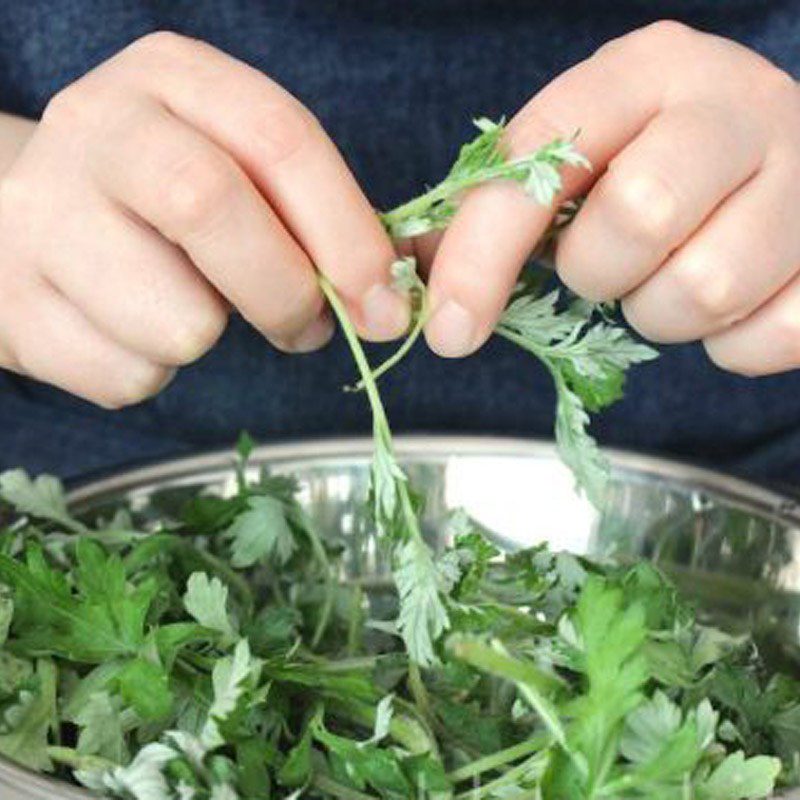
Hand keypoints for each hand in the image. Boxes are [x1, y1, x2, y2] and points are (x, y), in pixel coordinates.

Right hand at [0, 32, 406, 407]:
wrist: (25, 225)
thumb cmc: (160, 207)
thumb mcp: (234, 173)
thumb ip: (310, 222)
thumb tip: (381, 304)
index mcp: (171, 79)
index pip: (279, 139)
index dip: (347, 232)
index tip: (383, 302)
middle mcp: (96, 128)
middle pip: (208, 205)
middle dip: (284, 292)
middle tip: (306, 328)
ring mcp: (39, 216)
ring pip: (178, 320)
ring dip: (208, 337)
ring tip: (186, 310)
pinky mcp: (13, 306)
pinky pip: (131, 375)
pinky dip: (152, 371)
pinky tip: (125, 330)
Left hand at [424, 21, 799, 375]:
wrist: (788, 157)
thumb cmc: (658, 162)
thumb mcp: (579, 158)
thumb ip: (498, 208)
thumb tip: (416, 272)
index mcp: (646, 73)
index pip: (541, 162)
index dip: (483, 253)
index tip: (451, 328)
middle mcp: (735, 107)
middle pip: (639, 217)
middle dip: (600, 272)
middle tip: (608, 267)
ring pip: (702, 289)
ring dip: (661, 313)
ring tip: (668, 280)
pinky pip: (765, 340)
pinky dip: (727, 347)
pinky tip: (729, 307)